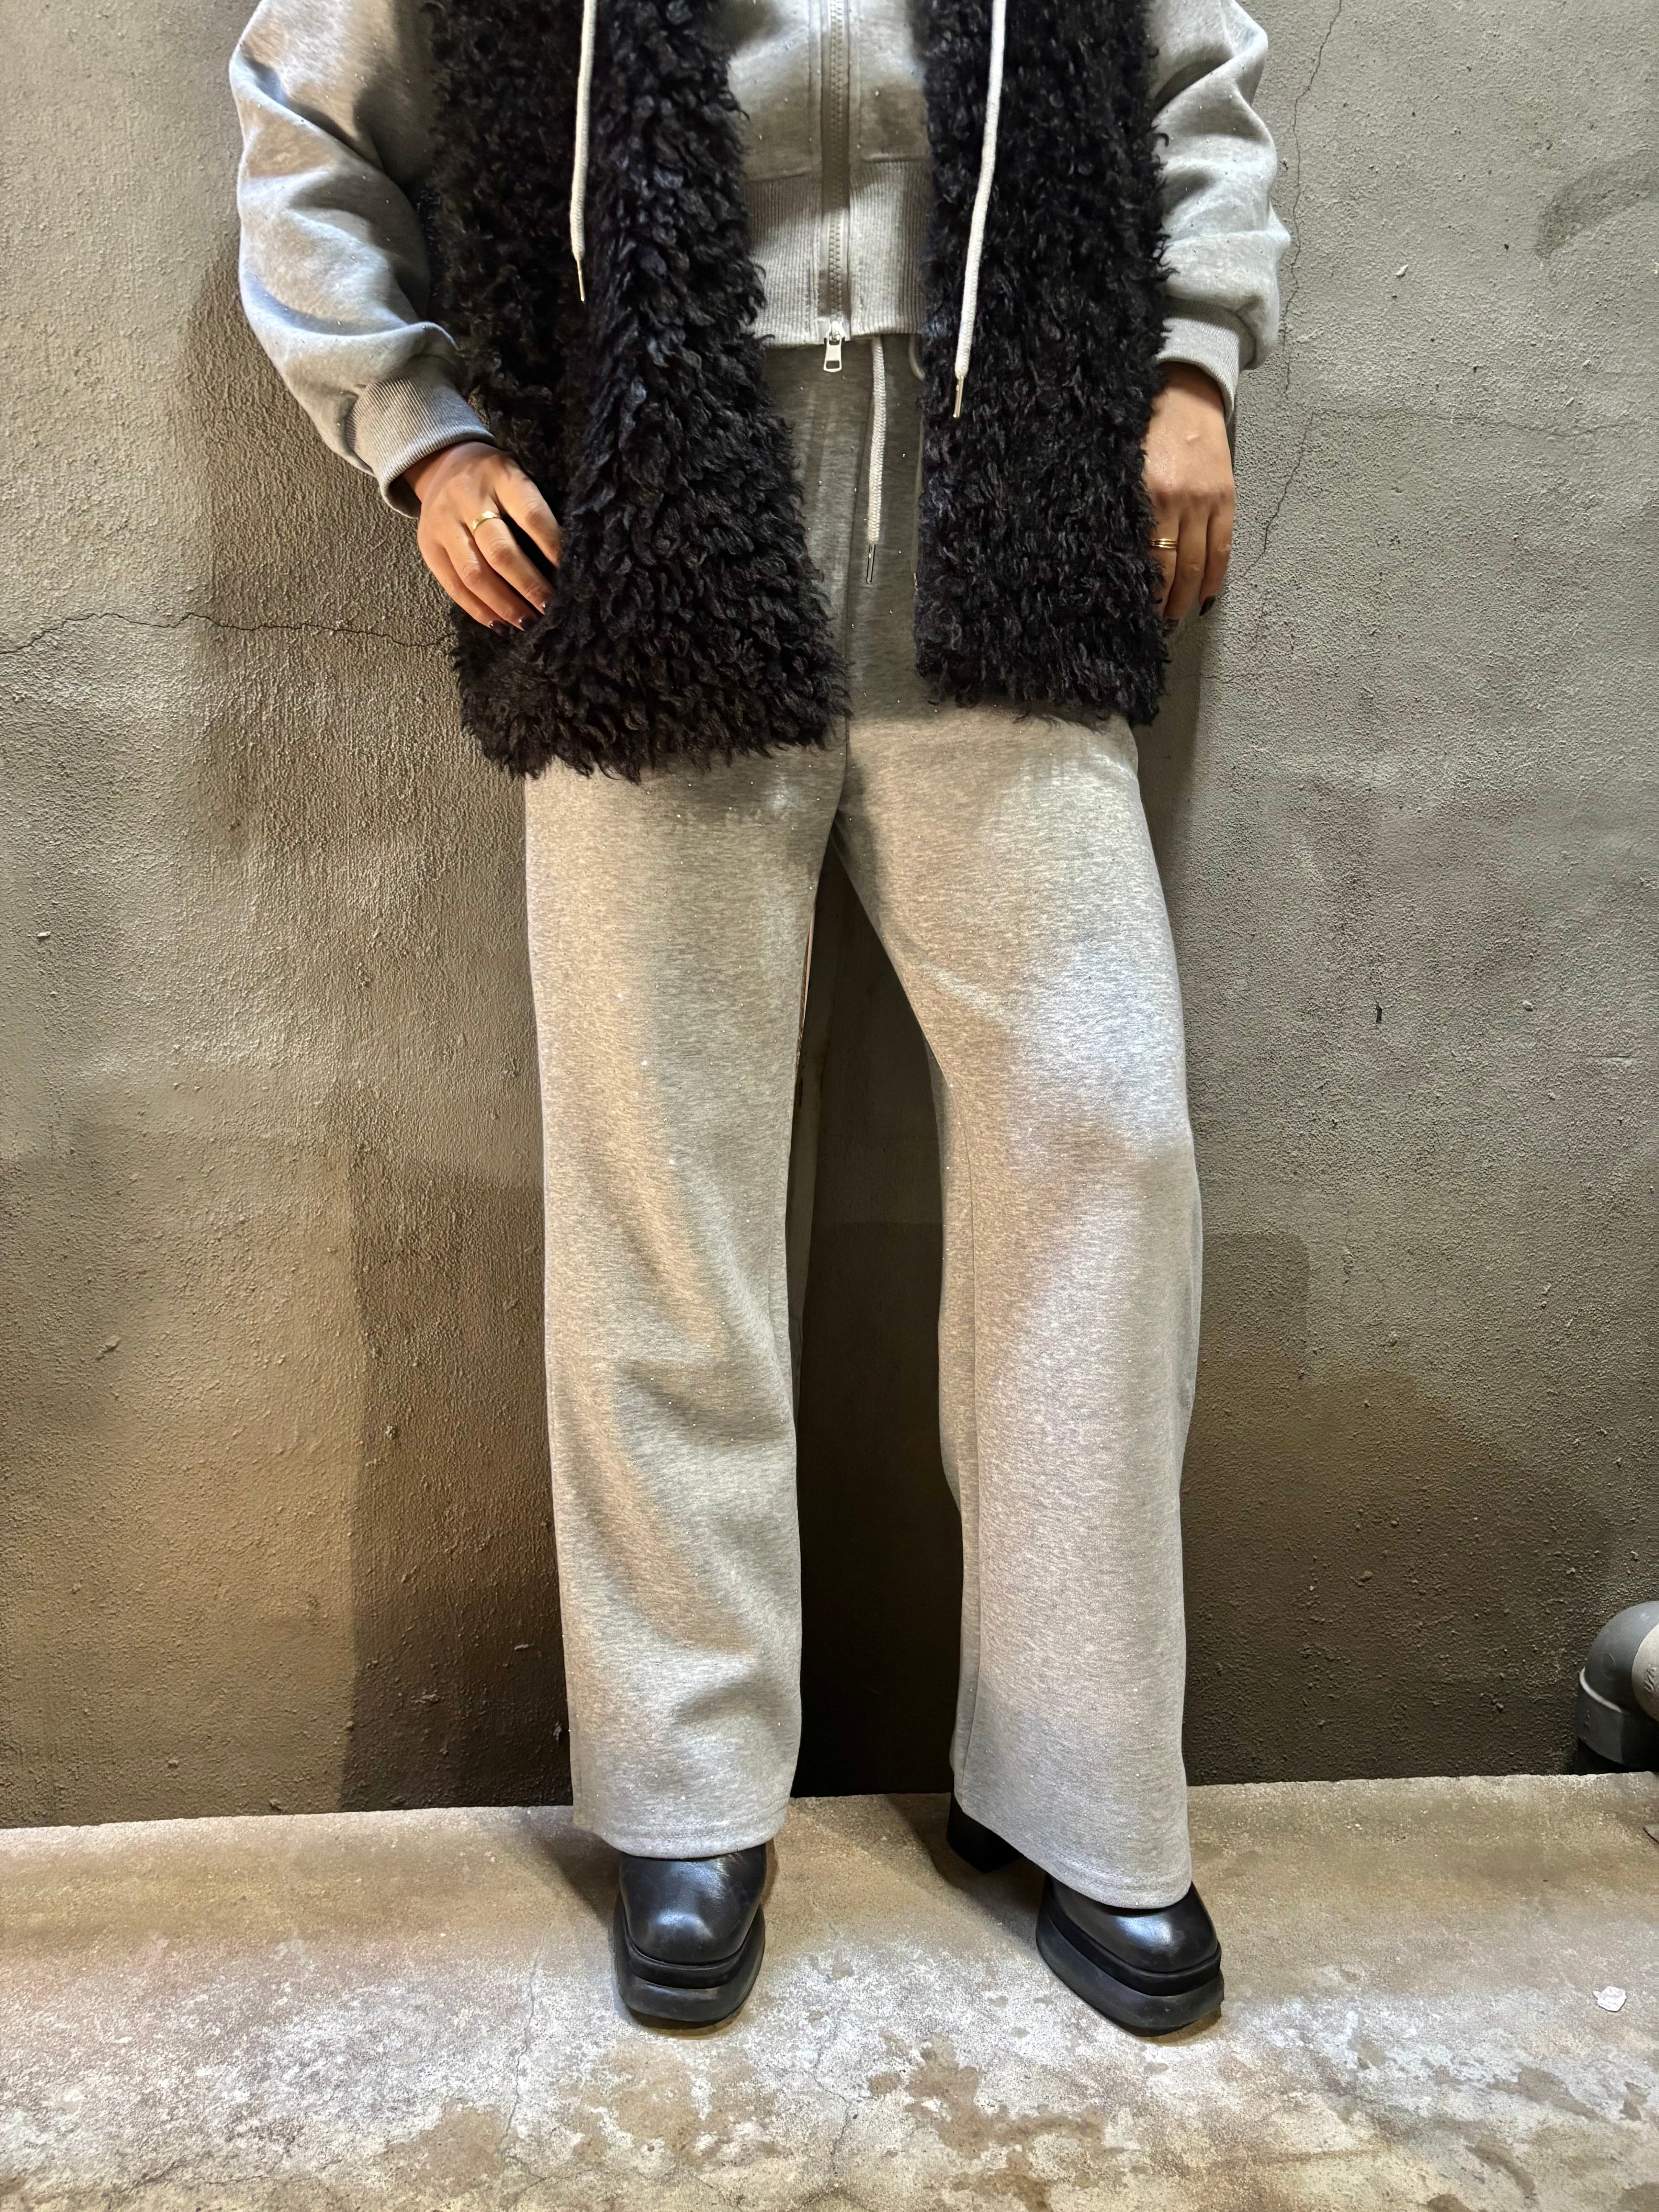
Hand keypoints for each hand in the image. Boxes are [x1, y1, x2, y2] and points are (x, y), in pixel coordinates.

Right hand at [401, 441, 561, 632]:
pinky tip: (501, 625)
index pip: (531, 515)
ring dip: (505, 605)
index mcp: (500, 475)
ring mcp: (443, 523)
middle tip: (551, 608)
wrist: (442, 464)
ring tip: (529, 623)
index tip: (572, 575)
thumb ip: (535, 510)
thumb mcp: (518, 477)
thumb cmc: (495, 479)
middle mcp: (467, 498)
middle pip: (500, 551)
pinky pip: (454, 586)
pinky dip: (479, 610)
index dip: (552, 547)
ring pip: (475, 574)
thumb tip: (567, 562)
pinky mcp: (428, 546)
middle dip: (529, 586)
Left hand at [1143, 364, 1233, 622]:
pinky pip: (1223, 546)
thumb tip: (1113, 556)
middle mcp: (1177, 500)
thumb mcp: (1123, 468)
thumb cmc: (1144, 428)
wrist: (1186, 391)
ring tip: (1178, 617)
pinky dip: (1214, 575)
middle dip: (1165, 602)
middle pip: (1173, 567)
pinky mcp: (1226, 496)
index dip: (1143, 591)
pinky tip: (1205, 596)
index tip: (1132, 613)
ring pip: (1198, 563)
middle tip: (1156, 624)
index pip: (1146, 557)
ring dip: (1188, 596)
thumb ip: (1123, 508)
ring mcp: (1205, 499)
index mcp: (1146, 494)